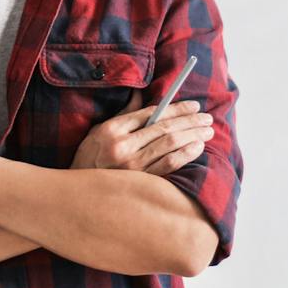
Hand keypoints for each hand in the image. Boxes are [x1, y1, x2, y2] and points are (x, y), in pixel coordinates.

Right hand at [70, 92, 216, 174]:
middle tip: (207, 117)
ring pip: (170, 146)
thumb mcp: (100, 130)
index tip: (194, 105)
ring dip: (193, 136)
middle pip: (165, 128)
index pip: (152, 114)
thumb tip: (141, 94)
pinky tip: (197, 148)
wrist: (81, 192)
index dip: (176, 108)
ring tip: (207, 131)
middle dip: (190, 121)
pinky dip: (185, 155)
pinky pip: (169, 166)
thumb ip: (125, 115)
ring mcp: (133, 166)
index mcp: (113, 130)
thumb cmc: (92, 156)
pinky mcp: (141, 182)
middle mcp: (123, 147)